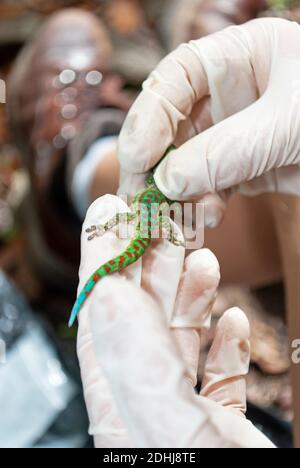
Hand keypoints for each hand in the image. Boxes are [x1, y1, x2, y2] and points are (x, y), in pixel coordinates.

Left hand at [76, 195, 273, 447]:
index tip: (107, 211)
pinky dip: (224, 342)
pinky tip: (233, 320)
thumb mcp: (176, 430)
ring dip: (190, 295)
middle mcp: (147, 408)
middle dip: (151, 263)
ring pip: (177, 340)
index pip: (100, 318)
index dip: (101, 259)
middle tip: (164, 221)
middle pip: (139, 319)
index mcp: (123, 408)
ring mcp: (185, 416)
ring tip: (204, 260)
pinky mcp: (221, 425)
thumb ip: (138, 365)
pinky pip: (216, 373)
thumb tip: (107, 293)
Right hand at [118, 18, 299, 225]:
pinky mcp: (240, 169)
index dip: (148, 118)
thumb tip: (167, 182)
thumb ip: (225, 151)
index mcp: (235, 59)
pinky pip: (206, 188)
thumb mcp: (285, 123)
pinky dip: (201, 206)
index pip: (173, 80)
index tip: (137, 158)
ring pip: (184, 164)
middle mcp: (226, 96)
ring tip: (172, 220)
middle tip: (139, 201)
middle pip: (170, 127)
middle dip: (153, 166)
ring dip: (175, 194)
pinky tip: (208, 218)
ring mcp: (231, 135)